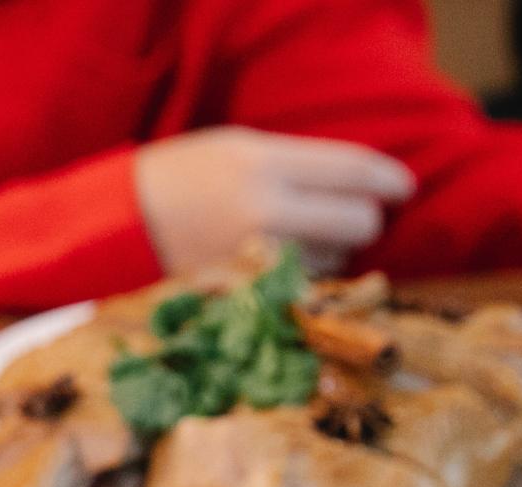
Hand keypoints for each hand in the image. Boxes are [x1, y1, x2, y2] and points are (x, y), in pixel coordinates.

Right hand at [133, 126, 413, 276]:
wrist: (116, 231)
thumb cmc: (179, 180)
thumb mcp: (236, 150)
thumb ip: (298, 163)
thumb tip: (359, 181)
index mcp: (264, 164)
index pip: (352, 169)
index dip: (387, 179)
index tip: (404, 188)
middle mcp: (267, 213)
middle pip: (357, 223)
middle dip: (362, 222)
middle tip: (352, 219)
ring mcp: (259, 262)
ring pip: (334, 261)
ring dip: (329, 253)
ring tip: (290, 241)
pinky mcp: (251, 300)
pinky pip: (306, 291)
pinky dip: (304, 281)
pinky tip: (280, 269)